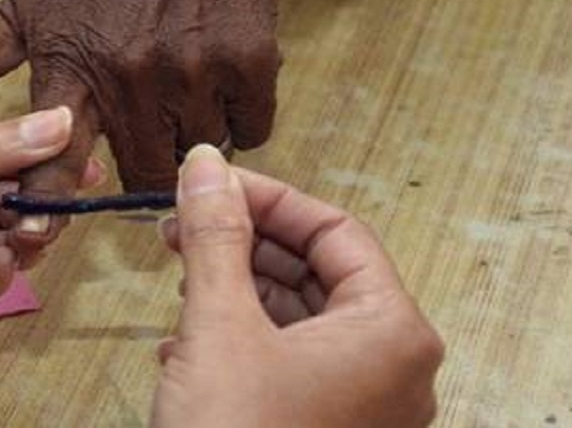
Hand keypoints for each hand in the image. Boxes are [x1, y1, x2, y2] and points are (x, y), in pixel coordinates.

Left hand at [0, 0, 286, 252]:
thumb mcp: (28, 3)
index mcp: (74, 68)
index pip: (52, 156)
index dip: (45, 202)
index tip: (36, 232)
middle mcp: (133, 78)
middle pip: (140, 174)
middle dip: (139, 164)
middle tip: (140, 134)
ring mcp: (195, 72)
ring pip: (197, 153)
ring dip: (189, 139)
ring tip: (178, 98)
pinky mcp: (250, 63)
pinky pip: (251, 130)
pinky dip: (239, 118)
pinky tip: (217, 84)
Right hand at [151, 146, 443, 427]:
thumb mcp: (218, 324)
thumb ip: (215, 236)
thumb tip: (207, 167)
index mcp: (392, 334)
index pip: (338, 231)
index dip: (270, 199)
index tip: (213, 185)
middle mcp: (391, 369)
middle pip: (319, 273)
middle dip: (245, 244)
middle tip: (185, 226)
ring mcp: (363, 407)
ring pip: (299, 319)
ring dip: (235, 292)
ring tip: (179, 281)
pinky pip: (290, 363)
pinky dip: (240, 340)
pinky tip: (184, 345)